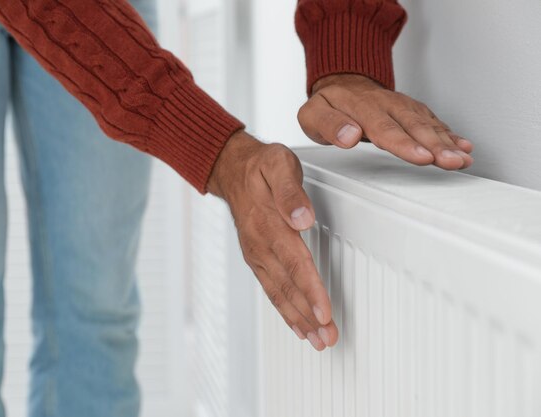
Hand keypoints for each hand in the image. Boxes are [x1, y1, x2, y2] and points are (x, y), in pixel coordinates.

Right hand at [208, 131, 337, 350]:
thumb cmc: (260, 166)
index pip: (294, 262)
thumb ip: (291, 192)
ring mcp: (256, 253)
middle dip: (308, 315)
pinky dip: (284, 310)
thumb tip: (302, 219)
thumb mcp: (278, 164)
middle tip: (328, 338)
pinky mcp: (256, 258)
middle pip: (287, 286)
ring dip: (298, 319)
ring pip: (279, 293)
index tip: (324, 312)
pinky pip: (270, 288)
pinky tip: (297, 324)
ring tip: (317, 339)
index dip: (310, 290)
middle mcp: (260, 244)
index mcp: (268, 223)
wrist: (231, 169)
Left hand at [298, 74, 473, 168]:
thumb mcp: (312, 115)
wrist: (340, 82)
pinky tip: (464, 146)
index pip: (385, 128)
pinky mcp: (411, 111)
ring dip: (447, 142)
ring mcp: (401, 106)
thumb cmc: (327, 104)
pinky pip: (433, 121)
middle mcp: (386, 104)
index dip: (404, 143)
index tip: (421, 156)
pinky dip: (450, 134)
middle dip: (435, 145)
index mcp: (360, 106)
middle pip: (413, 126)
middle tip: (451, 161)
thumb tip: (350, 136)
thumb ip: (329, 125)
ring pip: (426, 123)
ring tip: (462, 159)